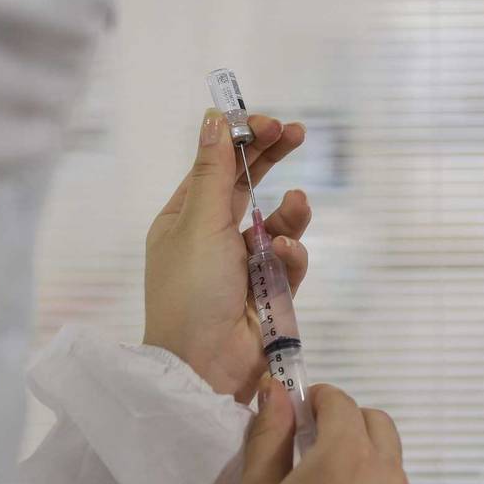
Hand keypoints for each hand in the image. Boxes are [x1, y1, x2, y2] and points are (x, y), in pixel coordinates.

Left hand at [144, 108, 311, 401]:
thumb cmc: (190, 292)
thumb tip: (214, 118)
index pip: (217, 167)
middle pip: (249, 185)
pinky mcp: (270, 291)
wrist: (204, 365)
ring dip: (290, 213)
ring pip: (277, 223)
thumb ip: (213, 171)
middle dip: (273, 158)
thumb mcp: (198, 223)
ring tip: (298, 204)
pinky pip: (289, 261)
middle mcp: (213, 237)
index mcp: (185, 218)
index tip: (269, 123)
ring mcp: (243, 265)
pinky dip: (291, 256)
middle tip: (297, 132)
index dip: (242, 140)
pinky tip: (285, 256)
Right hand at [238, 376, 419, 483]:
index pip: (341, 403)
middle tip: (314, 441)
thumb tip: (275, 391)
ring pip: (389, 461)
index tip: (302, 408)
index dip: (319, 400)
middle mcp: (386, 477)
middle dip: (347, 423)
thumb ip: (270, 434)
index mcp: (348, 457)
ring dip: (364, 459)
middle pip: (375, 424)